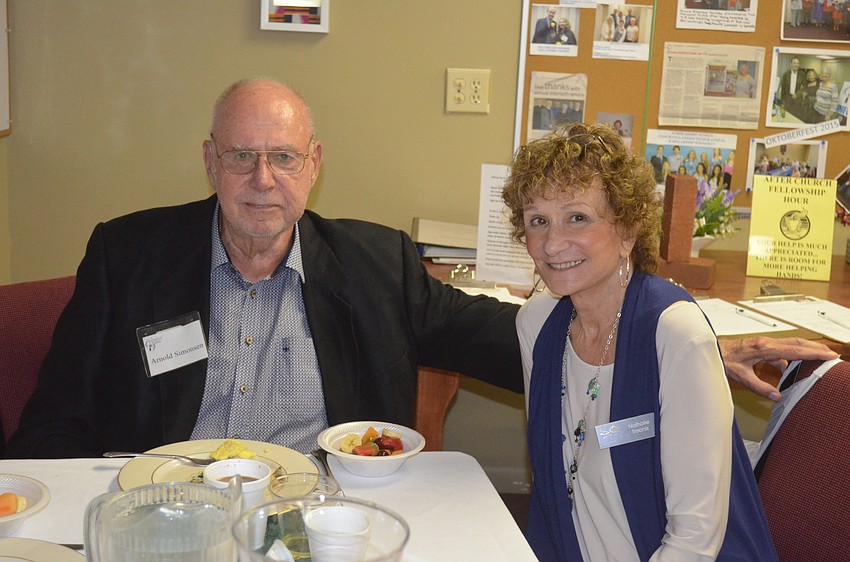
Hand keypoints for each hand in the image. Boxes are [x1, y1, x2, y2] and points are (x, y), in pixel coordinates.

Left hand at [719, 336, 838, 400]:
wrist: (710, 348)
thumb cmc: (722, 359)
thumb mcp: (740, 375)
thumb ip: (759, 386)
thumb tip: (777, 396)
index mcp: (763, 348)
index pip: (794, 349)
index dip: (813, 352)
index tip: (829, 355)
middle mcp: (766, 343)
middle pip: (796, 343)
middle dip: (815, 348)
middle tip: (832, 355)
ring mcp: (764, 343)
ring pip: (790, 345)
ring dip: (805, 350)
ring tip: (819, 358)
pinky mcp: (761, 346)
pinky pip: (781, 350)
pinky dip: (791, 356)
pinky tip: (792, 368)